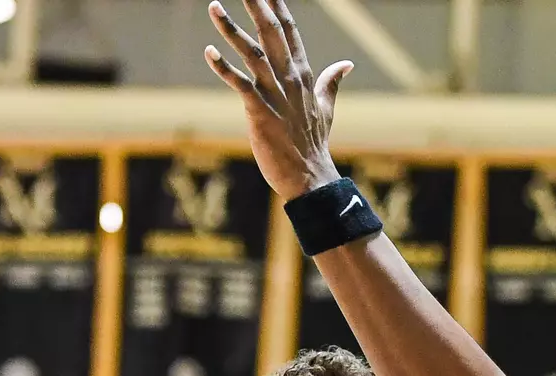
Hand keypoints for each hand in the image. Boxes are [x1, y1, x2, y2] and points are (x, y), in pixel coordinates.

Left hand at [204, 0, 346, 199]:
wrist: (309, 177)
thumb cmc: (314, 144)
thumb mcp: (326, 108)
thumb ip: (331, 82)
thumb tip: (347, 64)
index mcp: (303, 74)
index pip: (289, 31)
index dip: (277, 5)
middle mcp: (289, 78)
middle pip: (271, 32)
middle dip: (257, 5)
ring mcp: (274, 94)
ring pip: (252, 53)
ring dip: (231, 29)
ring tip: (214, 5)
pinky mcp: (259, 112)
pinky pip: (240, 85)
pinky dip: (224, 68)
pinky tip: (208, 51)